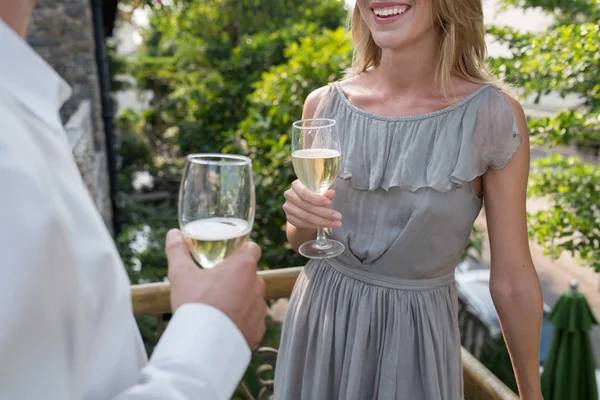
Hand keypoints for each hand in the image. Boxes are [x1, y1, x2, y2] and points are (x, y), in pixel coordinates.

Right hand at [165, 229, 266, 348]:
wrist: (204, 345)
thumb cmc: (194, 305)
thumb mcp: (181, 275)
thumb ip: (178, 251)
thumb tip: (173, 233)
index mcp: (243, 267)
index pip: (253, 249)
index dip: (243, 250)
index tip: (231, 255)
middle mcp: (257, 285)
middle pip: (251, 275)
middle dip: (238, 278)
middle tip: (218, 284)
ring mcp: (260, 308)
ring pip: (253, 298)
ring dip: (241, 299)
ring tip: (220, 307)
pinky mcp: (259, 329)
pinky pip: (253, 320)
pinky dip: (243, 321)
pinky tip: (226, 325)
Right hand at [283, 180, 341, 229]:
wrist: (303, 205)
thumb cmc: (313, 195)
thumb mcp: (320, 192)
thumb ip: (325, 193)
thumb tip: (332, 193)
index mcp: (296, 185)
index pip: (305, 193)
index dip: (317, 199)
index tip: (330, 203)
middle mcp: (289, 195)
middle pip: (307, 206)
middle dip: (324, 213)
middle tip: (338, 217)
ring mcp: (288, 208)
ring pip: (306, 217)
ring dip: (323, 221)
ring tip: (335, 223)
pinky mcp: (290, 218)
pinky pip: (304, 223)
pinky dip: (316, 225)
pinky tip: (325, 225)